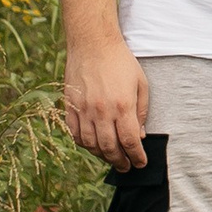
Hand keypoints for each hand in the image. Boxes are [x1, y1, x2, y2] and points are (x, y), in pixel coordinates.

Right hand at [64, 32, 149, 168]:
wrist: (93, 43)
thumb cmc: (121, 61)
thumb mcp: (141, 83)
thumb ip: (141, 111)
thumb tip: (139, 135)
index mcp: (122, 106)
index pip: (129, 141)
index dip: (136, 156)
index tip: (140, 163)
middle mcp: (101, 112)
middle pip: (110, 148)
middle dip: (120, 162)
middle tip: (126, 167)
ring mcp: (83, 110)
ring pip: (91, 145)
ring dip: (102, 156)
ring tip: (111, 158)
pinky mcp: (70, 106)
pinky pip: (75, 134)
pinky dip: (84, 144)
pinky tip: (92, 146)